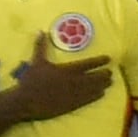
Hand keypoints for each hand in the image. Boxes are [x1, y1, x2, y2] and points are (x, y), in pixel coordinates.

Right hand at [1, 49, 116, 119]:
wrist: (27, 102)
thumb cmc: (31, 81)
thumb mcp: (37, 61)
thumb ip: (41, 46)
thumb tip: (42, 31)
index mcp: (67, 69)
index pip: (88, 64)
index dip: (99, 61)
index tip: (108, 58)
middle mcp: (75, 81)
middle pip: (95, 77)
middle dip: (104, 74)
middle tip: (110, 72)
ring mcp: (75, 94)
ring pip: (94, 88)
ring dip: (103, 85)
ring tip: (110, 82)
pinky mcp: (73, 105)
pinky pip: (88, 100)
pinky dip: (96, 96)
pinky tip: (102, 94)